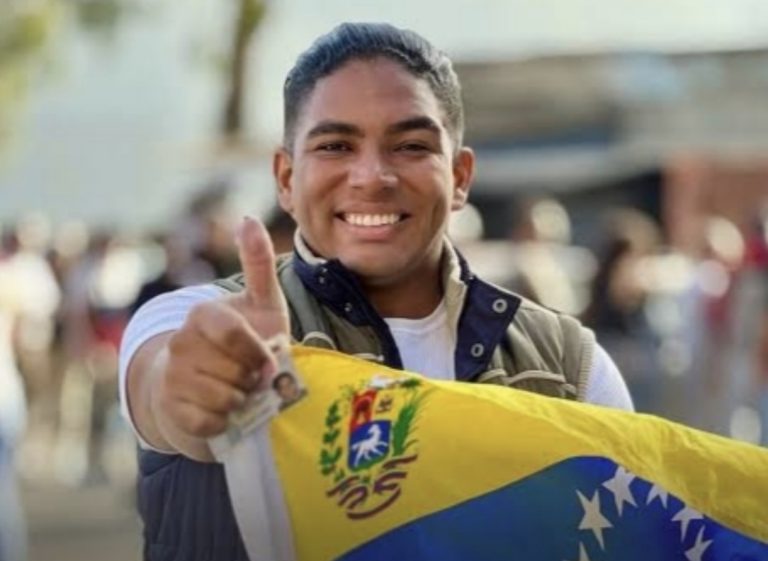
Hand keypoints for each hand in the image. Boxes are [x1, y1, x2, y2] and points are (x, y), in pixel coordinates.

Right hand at [152, 216, 289, 439]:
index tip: (269, 361)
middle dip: (252, 378)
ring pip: (222, 398)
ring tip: (239, 391)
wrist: (208, 384)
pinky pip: (209, 423)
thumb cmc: (243, 342)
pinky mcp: (170, 409)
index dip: (256, 352)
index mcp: (202, 315)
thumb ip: (257, 264)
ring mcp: (171, 377)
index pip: (232, 333)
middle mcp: (180, 342)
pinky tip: (224, 410)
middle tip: (252, 376)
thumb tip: (248, 219)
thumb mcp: (260, 304)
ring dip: (241, 400)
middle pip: (233, 370)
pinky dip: (225, 421)